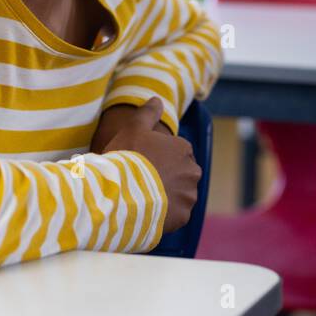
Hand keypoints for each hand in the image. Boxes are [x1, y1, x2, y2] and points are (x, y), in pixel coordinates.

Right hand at [98, 99, 200, 234]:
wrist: (123, 193)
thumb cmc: (128, 157)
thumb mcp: (134, 128)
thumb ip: (148, 113)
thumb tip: (157, 99)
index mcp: (183, 148)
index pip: (176, 152)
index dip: (158, 157)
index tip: (143, 163)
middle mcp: (192, 171)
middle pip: (180, 174)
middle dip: (167, 177)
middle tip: (143, 181)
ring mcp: (189, 195)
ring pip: (180, 195)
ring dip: (167, 196)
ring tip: (144, 198)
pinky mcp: (183, 216)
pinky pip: (175, 214)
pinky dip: (165, 214)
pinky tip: (148, 210)